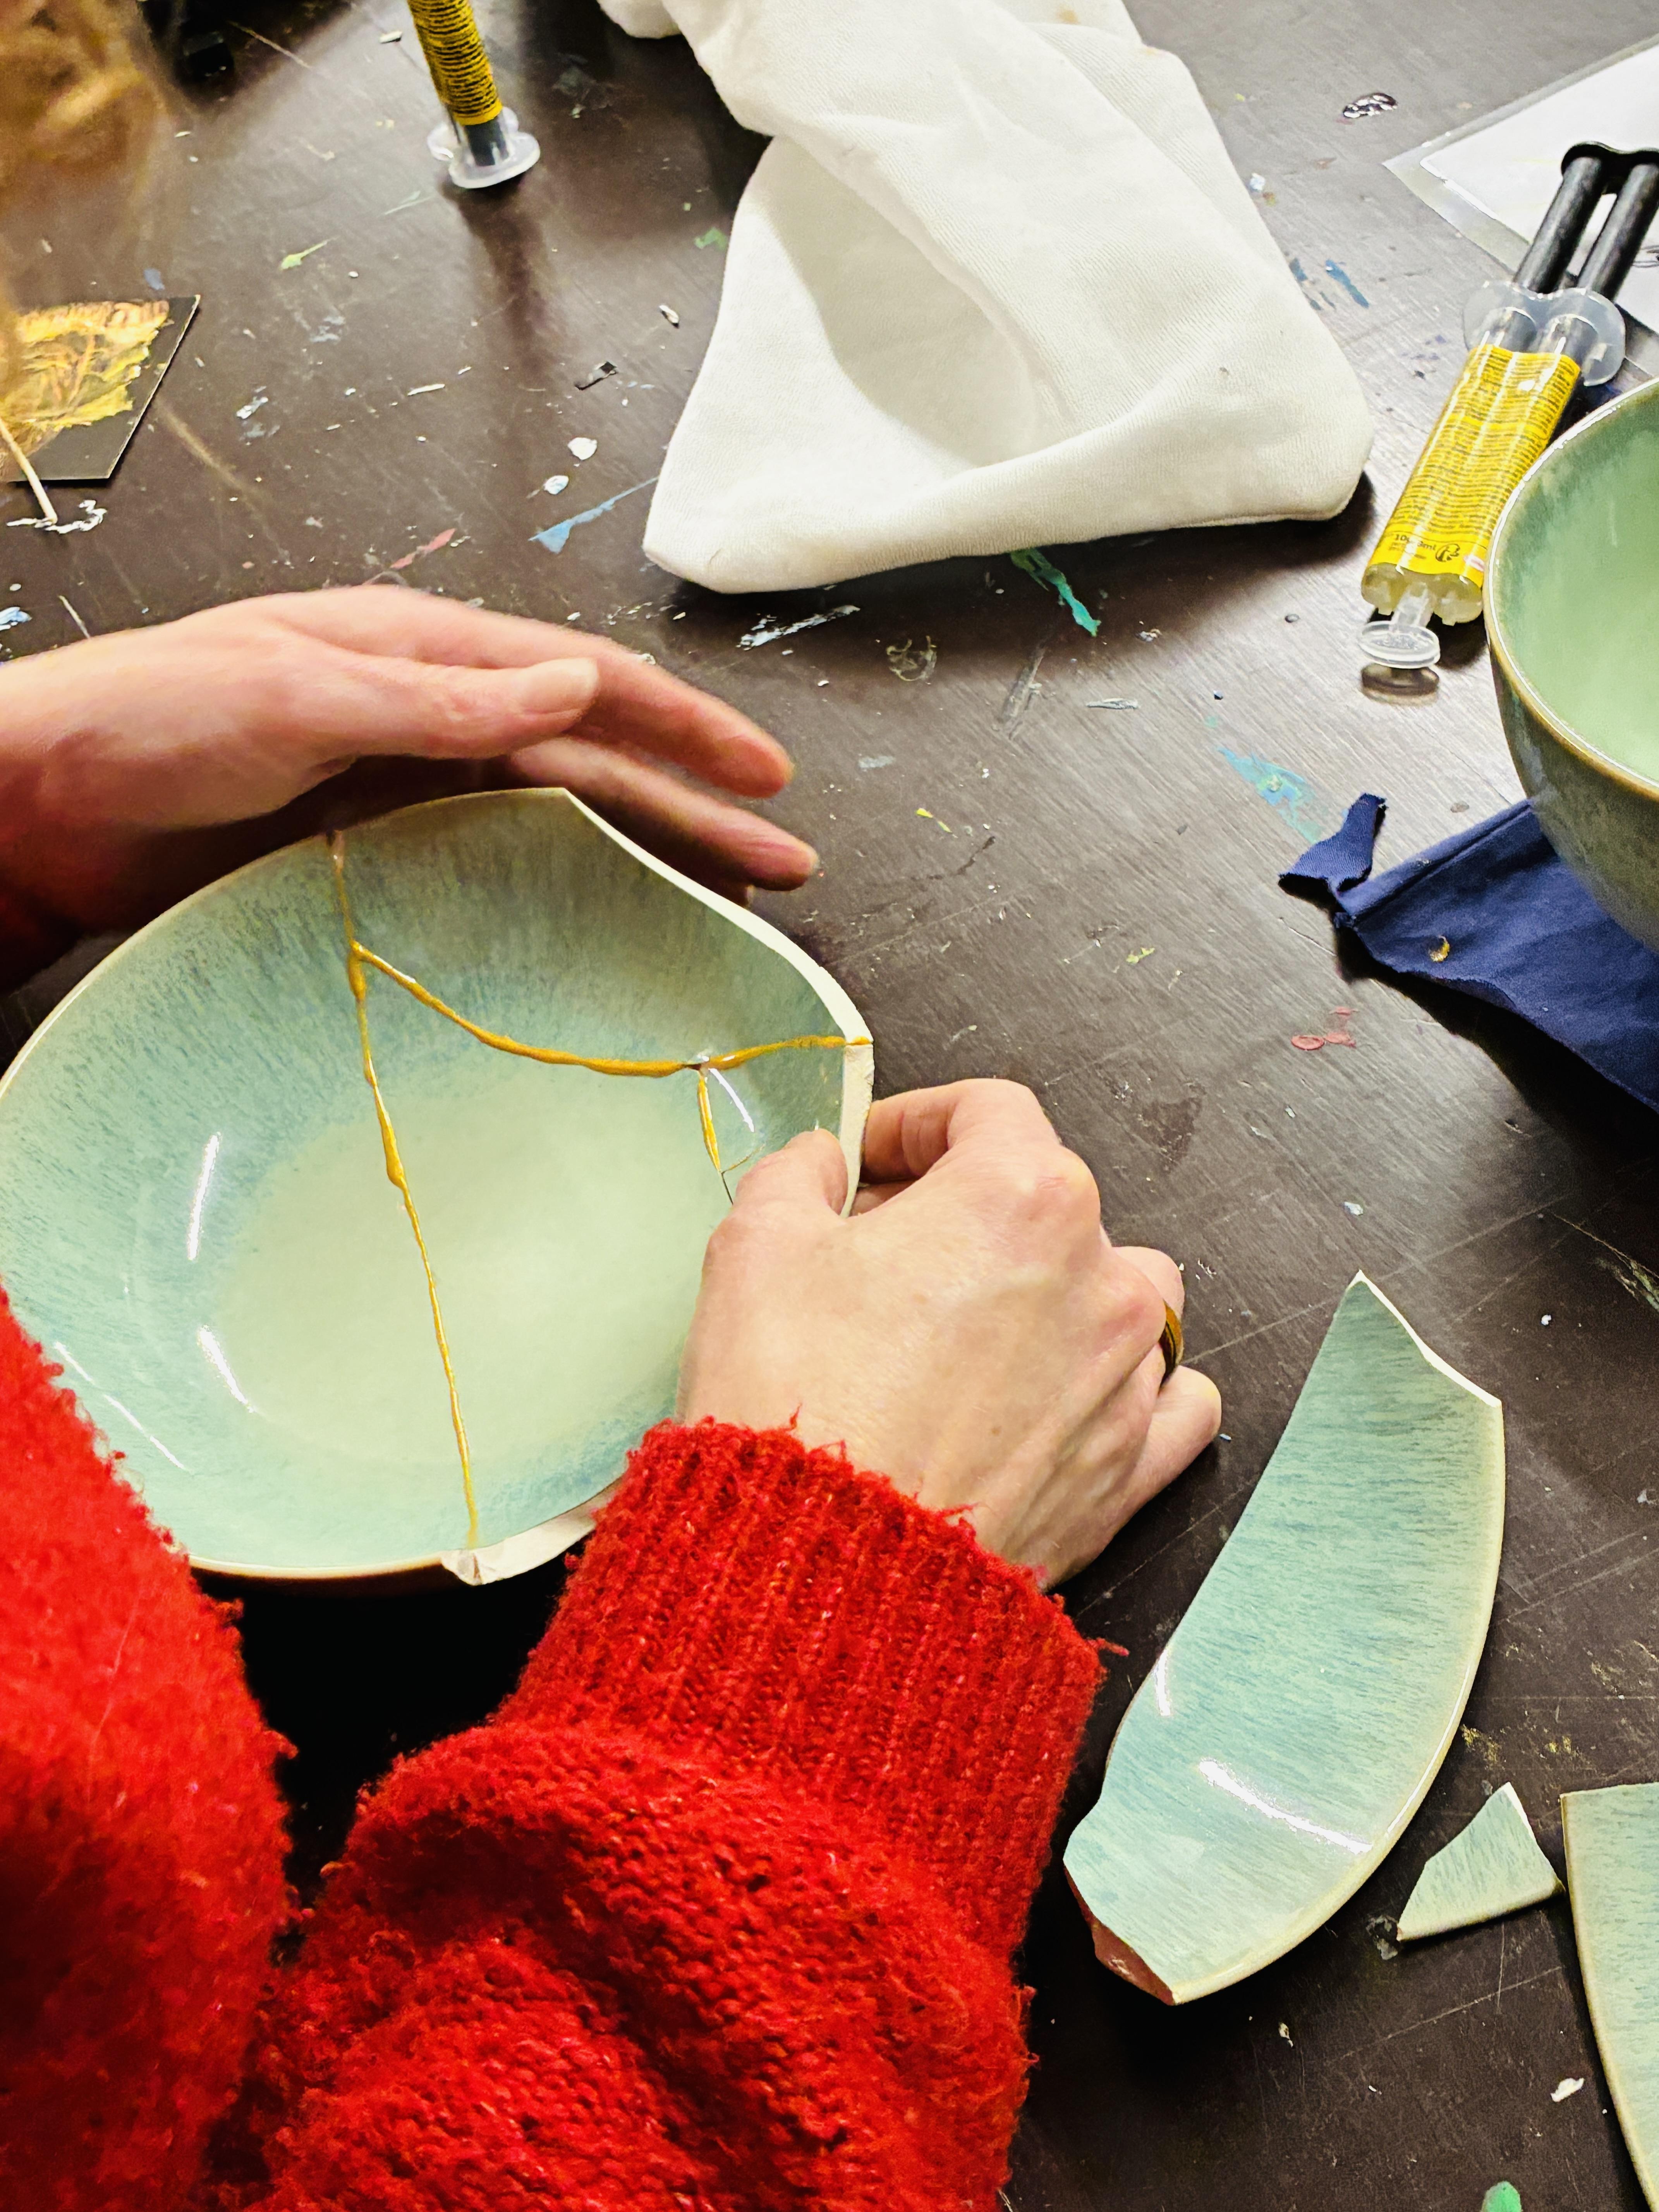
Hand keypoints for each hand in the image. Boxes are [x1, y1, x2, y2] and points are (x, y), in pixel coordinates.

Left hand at [0, 587, 814, 931]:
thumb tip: (571, 683)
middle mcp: (424, 712)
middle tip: (781, 853)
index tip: (763, 778)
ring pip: (555, 810)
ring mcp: (400, 783)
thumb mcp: (296, 689)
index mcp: (418, 651)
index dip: (685, 729)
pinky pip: (490, 861)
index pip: (586, 683)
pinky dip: (560, 883)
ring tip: (724, 887)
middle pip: (592, 752)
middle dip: (693, 799)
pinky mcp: (367, 847)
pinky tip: (600, 914)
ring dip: (643, 844)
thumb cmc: (143, 720)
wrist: (38, 803)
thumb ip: (434, 696)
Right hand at [678, 1079, 1221, 1585]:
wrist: (820, 1567)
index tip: (868, 1161)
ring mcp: (1127, 1375)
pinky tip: (1069, 1391)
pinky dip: (1130, 1384)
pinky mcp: (1131, 1467)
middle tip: (882, 1252)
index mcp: (1020, 1197)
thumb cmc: (796, 1401)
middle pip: (1048, 1200)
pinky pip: (1174, 1400)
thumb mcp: (756, 1247)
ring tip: (975, 1326)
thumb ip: (797, 1176)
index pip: (986, 1111)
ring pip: (1125, 1290)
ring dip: (1058, 1287)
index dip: (914, 1123)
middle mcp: (1100, 1274)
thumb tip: (822, 1163)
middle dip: (964, 1211)